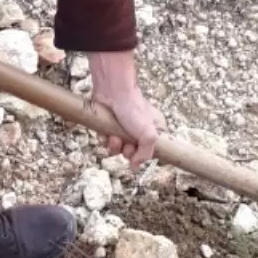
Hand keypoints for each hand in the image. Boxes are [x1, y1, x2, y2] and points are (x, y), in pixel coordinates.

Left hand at [87, 51, 164, 167]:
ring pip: (117, 149)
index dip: (143, 156)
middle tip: (126, 145)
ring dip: (114, 146)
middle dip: (127, 152)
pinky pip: (105, 142)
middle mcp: (138, 130)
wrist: (112, 92)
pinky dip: (104, 139)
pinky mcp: (108, 126)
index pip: (151, 151)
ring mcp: (122, 128)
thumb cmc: (133, 109)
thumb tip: (135, 166)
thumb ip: (146, 153)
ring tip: (114, 137)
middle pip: (132, 153)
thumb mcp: (148, 135)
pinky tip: (106, 132)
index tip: (137, 156)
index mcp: (154, 130)